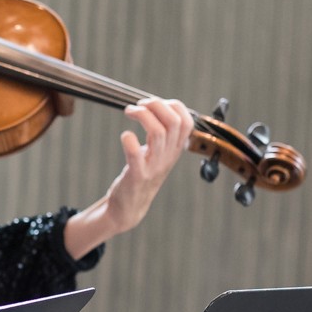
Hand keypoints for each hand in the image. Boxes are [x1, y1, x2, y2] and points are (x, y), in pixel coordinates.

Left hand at [64, 97, 195, 260]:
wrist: (129, 208)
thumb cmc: (141, 174)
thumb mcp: (158, 154)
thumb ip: (162, 134)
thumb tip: (156, 105)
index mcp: (175, 150)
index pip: (187, 121)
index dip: (173, 106)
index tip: (153, 104)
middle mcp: (168, 157)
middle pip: (174, 122)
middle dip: (156, 105)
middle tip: (138, 105)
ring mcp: (154, 167)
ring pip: (158, 133)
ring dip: (142, 115)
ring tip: (129, 112)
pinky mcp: (137, 175)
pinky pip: (136, 154)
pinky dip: (129, 140)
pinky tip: (124, 135)